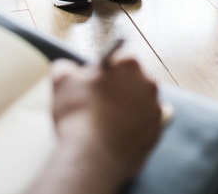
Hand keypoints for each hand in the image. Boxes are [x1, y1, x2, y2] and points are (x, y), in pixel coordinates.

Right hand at [47, 57, 161, 187]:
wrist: (92, 157)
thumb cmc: (78, 115)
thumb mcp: (61, 82)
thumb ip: (66, 68)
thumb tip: (67, 69)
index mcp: (129, 64)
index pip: (119, 59)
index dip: (106, 71)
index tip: (96, 83)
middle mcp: (149, 84)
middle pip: (133, 81)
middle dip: (119, 89)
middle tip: (99, 104)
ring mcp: (155, 109)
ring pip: (140, 104)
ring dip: (127, 109)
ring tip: (106, 123)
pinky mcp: (156, 134)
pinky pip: (144, 126)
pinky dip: (132, 129)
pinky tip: (115, 136)